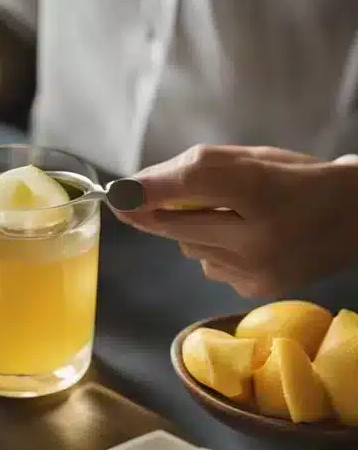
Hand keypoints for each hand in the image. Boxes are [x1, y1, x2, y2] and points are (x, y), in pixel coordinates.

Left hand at [116, 145, 357, 296]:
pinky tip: (244, 243)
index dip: (149, 188)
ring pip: (185, 247)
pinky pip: (206, 266)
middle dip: (153, 212)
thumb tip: (131, 190)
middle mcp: (258, 234)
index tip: (115, 193)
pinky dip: (212, 251)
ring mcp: (255, 269)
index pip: (194, 182)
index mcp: (263, 186)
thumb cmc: (299, 180)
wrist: (356, 220)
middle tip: (142, 200)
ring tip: (230, 219)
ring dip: (189, 231)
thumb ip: (195, 170)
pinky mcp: (252, 289)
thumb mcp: (254, 160)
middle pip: (174, 224)